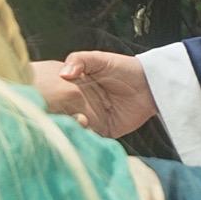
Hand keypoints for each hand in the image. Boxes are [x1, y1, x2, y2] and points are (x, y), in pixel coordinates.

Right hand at [37, 50, 155, 136]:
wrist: (150, 83)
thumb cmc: (123, 68)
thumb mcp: (98, 59)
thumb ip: (79, 60)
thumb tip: (63, 73)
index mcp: (74, 89)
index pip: (56, 99)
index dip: (50, 102)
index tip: (49, 103)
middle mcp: (80, 106)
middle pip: (62, 116)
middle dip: (60, 119)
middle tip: (65, 115)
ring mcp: (92, 120)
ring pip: (75, 130)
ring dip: (73, 130)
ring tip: (80, 122)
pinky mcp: (104, 132)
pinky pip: (92, 140)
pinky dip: (87, 140)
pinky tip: (86, 133)